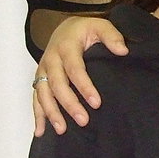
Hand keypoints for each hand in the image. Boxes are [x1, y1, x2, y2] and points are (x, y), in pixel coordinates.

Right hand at [32, 17, 126, 135]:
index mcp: (66, 47)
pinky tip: (40, 131)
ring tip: (62, 130)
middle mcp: (51, 59)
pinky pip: (36, 98)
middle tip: (83, 120)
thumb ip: (111, 36)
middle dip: (69, 104)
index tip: (97, 103)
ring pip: (43, 94)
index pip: (75, 69)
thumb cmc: (85, 30)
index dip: (85, 87)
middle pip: (57, 85)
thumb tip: (123, 50)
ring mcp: (43, 70)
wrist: (64, 28)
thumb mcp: (99, 26)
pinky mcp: (40, 79)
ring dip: (51, 113)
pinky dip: (37, 115)